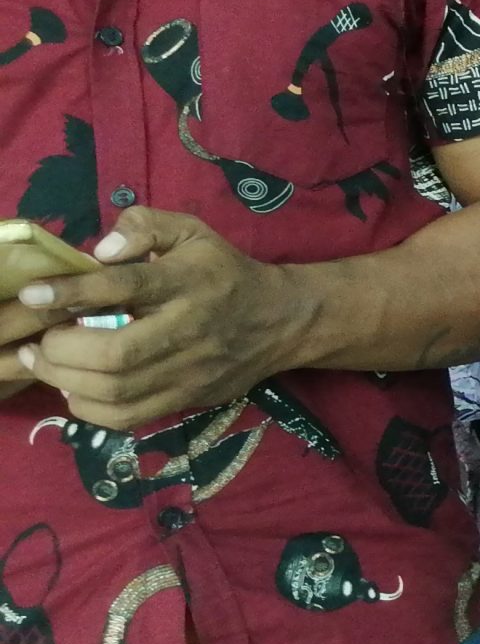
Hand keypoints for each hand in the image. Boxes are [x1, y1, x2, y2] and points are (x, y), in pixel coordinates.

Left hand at [14, 208, 313, 430]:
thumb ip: (144, 226)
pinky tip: (75, 388)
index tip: (33, 295)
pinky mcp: (189, 399)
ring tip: (44, 363)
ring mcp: (191, 371)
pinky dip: (89, 408)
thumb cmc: (223, 271)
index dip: (73, 292)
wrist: (281, 321)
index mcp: (188, 280)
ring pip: (117, 391)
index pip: (126, 286)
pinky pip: (128, 417)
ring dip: (65, 381)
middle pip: (116, 354)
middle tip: (39, 340)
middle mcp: (190, 329)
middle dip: (62, 351)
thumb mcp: (192, 232)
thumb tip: (100, 251)